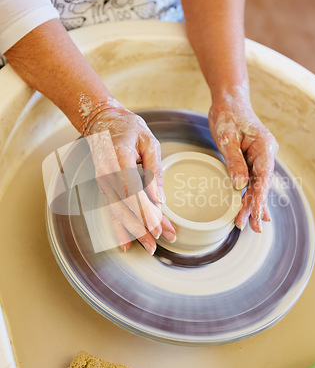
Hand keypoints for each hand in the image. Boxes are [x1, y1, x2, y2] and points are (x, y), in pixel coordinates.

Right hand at [84, 105, 176, 253]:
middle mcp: (107, 173)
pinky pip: (111, 210)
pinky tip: (126, 244)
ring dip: (134, 232)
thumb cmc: (128, 129)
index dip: (144, 211)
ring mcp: (103, 181)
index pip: (132, 191)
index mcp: (120, 157)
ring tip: (149, 247)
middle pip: (125, 206)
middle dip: (142, 227)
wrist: (102, 120)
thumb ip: (155, 170)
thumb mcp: (149, 141)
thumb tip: (160, 199)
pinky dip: (119, 228)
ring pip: (118, 212)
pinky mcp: (104, 187)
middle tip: (158, 243)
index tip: (157, 226)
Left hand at [208, 93, 277, 231]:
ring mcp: (260, 157)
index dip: (259, 198)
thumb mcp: (227, 137)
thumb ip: (234, 161)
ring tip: (248, 224)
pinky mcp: (251, 160)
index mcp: (264, 146)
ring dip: (252, 204)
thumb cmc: (227, 114)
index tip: (254, 214)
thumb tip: (240, 185)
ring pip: (257, 185)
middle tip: (249, 226)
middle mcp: (266, 153)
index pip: (263, 177)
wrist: (228, 101)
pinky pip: (252, 181)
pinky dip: (250, 195)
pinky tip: (252, 210)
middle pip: (262, 185)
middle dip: (255, 206)